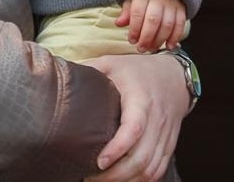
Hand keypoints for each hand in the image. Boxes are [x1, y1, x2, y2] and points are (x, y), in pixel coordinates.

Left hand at [81, 52, 186, 181]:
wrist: (174, 76)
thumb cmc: (137, 71)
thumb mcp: (113, 63)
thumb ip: (89, 68)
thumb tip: (60, 74)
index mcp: (141, 99)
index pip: (134, 129)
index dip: (117, 149)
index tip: (99, 162)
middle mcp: (156, 120)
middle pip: (141, 157)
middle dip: (116, 175)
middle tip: (91, 178)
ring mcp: (165, 135)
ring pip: (150, 169)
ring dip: (127, 180)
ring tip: (103, 181)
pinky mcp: (169, 146)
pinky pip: (158, 171)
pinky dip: (141, 180)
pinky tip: (123, 180)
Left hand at [116, 0, 186, 51]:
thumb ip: (126, 11)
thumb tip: (118, 23)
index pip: (138, 13)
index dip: (134, 29)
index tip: (132, 40)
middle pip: (153, 20)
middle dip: (146, 38)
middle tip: (141, 48)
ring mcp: (171, 3)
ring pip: (167, 24)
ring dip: (159, 40)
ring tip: (152, 49)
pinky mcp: (181, 9)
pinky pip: (180, 24)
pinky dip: (175, 37)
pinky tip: (169, 46)